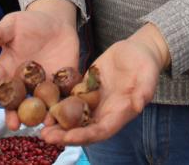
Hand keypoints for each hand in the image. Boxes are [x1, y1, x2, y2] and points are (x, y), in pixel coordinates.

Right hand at [0, 0, 79, 130]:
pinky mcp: (62, 85)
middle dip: (13, 114)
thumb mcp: (12, 25)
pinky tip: (63, 113)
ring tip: (42, 124)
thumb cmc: (30, 23)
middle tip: (14, 125)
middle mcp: (22, 83)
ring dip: (39, 116)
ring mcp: (41, 86)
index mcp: (6, 69)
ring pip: (38, 106)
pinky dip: (62, 106)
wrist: (56, 22)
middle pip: (15, 103)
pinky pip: (61, 97)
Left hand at [42, 23, 169, 146]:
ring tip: (40, 126)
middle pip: (83, 130)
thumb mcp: (148, 76)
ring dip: (57, 124)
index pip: (100, 131)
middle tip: (45, 136)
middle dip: (64, 135)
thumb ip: (144, 91)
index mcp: (119, 114)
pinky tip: (42, 104)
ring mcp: (93, 101)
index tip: (67, 137)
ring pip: (73, 118)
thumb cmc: (146, 64)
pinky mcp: (85, 88)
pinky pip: (70, 99)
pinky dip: (57, 105)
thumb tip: (138, 106)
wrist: (138, 50)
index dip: (84, 136)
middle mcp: (104, 112)